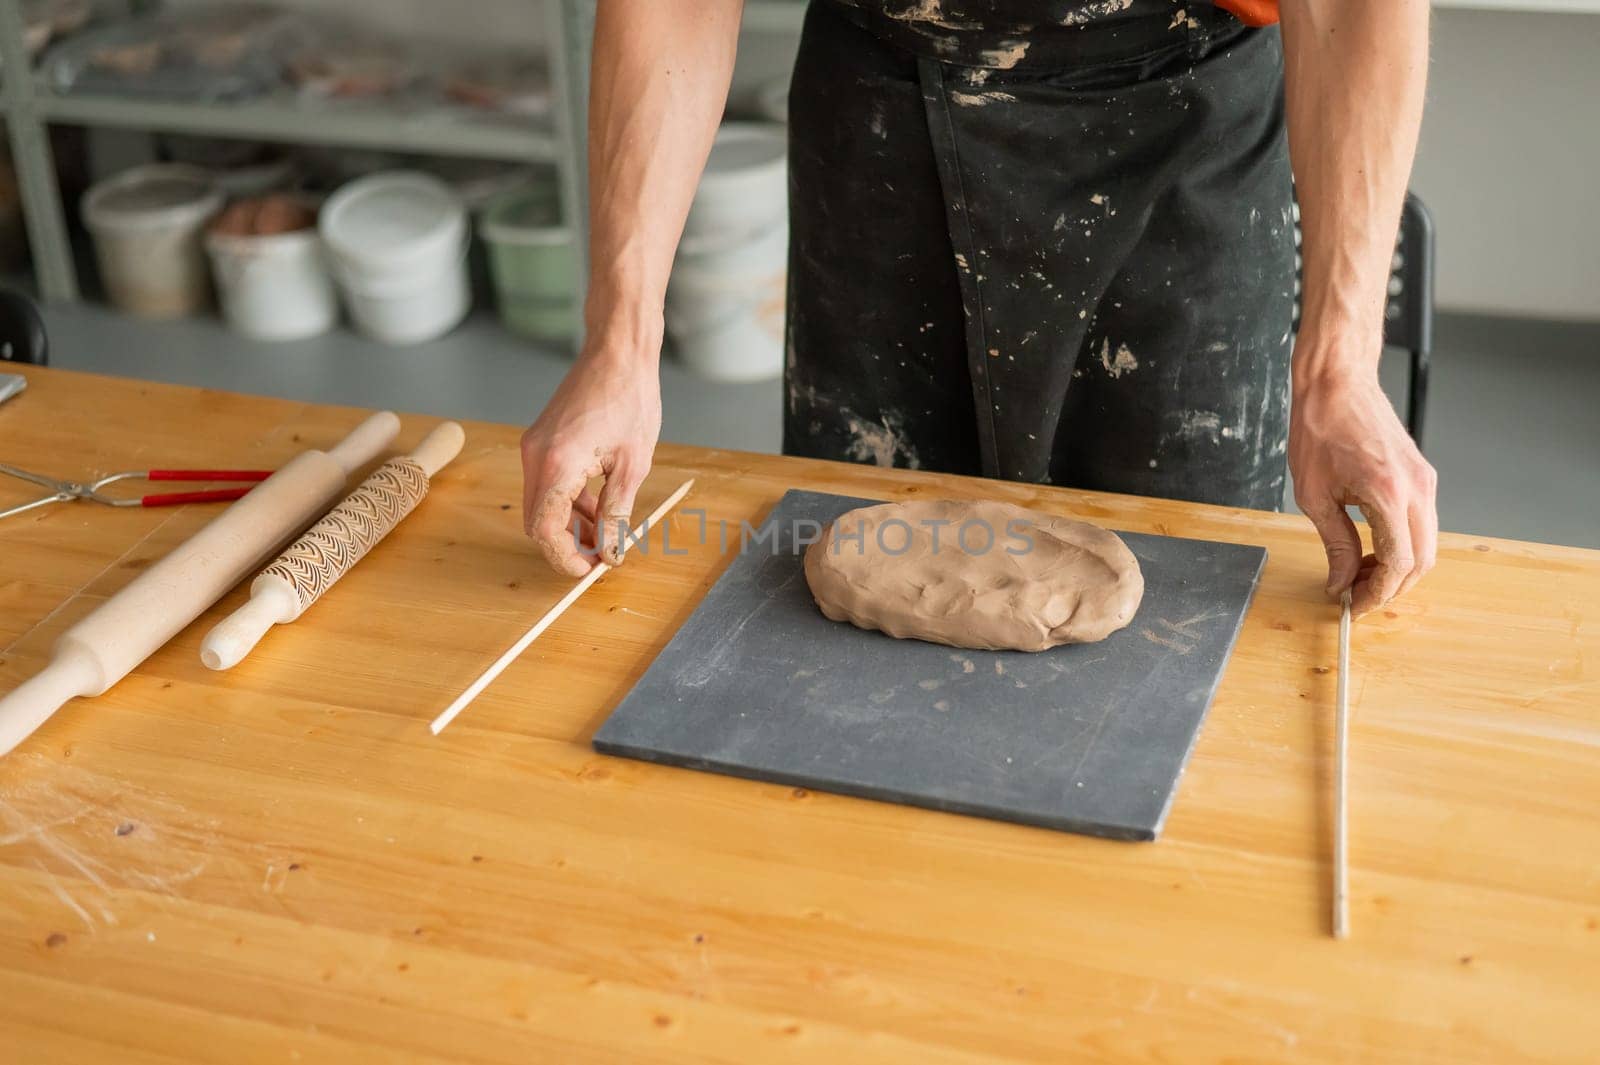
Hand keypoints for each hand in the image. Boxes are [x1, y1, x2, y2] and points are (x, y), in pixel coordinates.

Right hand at [520, 346, 661, 575]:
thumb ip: (617, 513)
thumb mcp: (633, 465)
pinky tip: (598, 510)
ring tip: (606, 537)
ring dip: (569, 525)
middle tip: (599, 558)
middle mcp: (535, 456)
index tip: (589, 571)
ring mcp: (534, 448)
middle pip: (536, 522)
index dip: (564, 558)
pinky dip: (568, 503)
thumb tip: (611, 553)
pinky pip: (547, 485)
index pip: (545, 530)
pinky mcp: (541, 441)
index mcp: (557, 464)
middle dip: (565, 545)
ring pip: (541, 505)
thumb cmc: (630, 399)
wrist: (617, 352)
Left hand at [1289, 360, 1437, 616]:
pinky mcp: (1422, 476)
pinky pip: (1420, 524)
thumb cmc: (1319, 429)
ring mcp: (1425, 481)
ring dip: (1396, 569)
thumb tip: (1340, 581)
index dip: (1377, 594)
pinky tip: (1368, 550)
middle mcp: (1417, 489)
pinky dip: (1401, 546)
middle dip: (1391, 588)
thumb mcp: (1314, 495)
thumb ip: (1334, 543)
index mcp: (1389, 494)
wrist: (1337, 384)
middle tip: (1356, 598)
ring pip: (1426, 545)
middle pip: (1422, 561)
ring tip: (1356, 576)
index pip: (1398, 564)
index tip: (1353, 606)